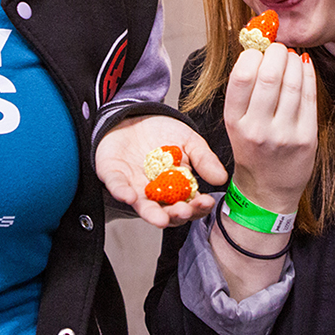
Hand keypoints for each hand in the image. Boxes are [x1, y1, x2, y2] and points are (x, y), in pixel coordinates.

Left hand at [96, 114, 227, 228]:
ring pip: (142, 206)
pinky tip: (129, 196)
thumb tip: (221, 178)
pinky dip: (122, 192)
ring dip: (150, 214)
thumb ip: (204, 159)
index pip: (189, 204)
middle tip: (184, 212)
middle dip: (176, 215)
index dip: (198, 207)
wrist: (136, 115)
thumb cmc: (163, 131)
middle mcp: (155, 193)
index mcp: (176, 189)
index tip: (206, 202)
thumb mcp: (189, 141)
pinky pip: (116, 186)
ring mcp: (133, 186)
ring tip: (160, 219)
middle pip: (166, 212)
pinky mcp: (113, 174)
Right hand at [224, 44, 317, 213]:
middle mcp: (257, 128)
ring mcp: (283, 134)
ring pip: (292, 83)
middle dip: (276, 53)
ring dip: (293, 61)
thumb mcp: (236, 123)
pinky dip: (307, 74)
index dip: (251, 55)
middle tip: (278, 47)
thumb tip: (259, 50)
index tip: (257, 50)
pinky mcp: (306, 138)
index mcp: (234, 121)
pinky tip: (304, 66)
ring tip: (291, 56)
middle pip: (268, 76)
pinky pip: (309, 97)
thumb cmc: (252, 149)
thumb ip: (244, 91)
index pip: (241, 76)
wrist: (268, 188)